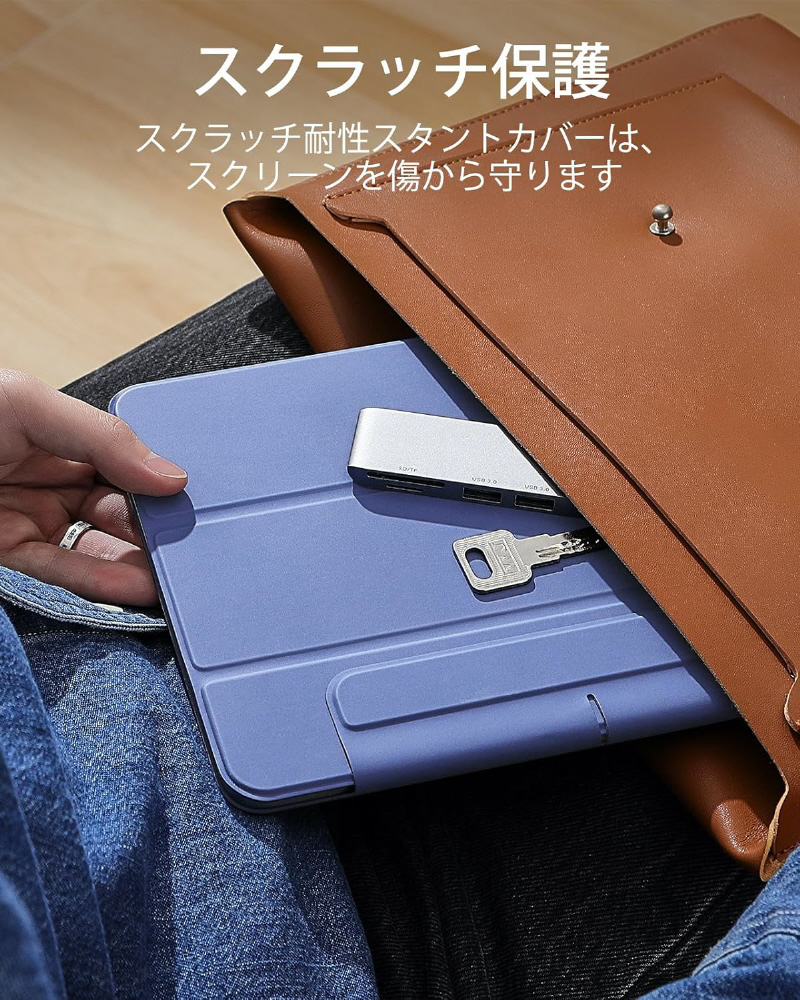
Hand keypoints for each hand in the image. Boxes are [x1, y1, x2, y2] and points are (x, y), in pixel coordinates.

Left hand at [0, 370, 186, 605]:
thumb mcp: (27, 405)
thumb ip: (104, 438)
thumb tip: (170, 475)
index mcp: (58, 434)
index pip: (125, 463)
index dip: (157, 483)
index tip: (189, 503)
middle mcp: (48, 477)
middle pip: (117, 509)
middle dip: (153, 529)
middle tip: (189, 548)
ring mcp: (28, 519)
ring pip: (96, 546)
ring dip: (135, 563)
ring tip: (172, 578)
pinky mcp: (6, 556)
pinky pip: (62, 571)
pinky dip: (100, 581)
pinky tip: (135, 587)